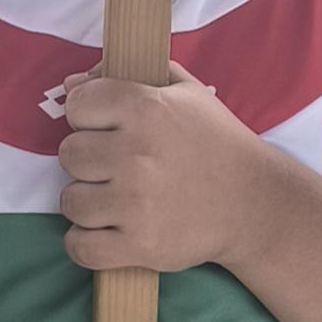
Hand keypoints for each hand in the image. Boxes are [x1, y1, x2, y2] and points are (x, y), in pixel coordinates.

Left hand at [56, 63, 265, 272]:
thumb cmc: (215, 142)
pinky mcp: (139, 245)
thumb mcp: (184, 91)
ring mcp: (136, 203)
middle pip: (69, 153)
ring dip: (88, 201)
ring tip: (115, 199)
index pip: (77, 106)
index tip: (105, 128)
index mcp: (147, 109)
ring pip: (70, 201)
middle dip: (88, 159)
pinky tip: (104, 231)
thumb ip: (125, 76)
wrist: (253, 202)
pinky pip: (79, 246)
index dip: (87, 116)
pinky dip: (85, 242)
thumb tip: (70, 85)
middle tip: (116, 166)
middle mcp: (137, 154)